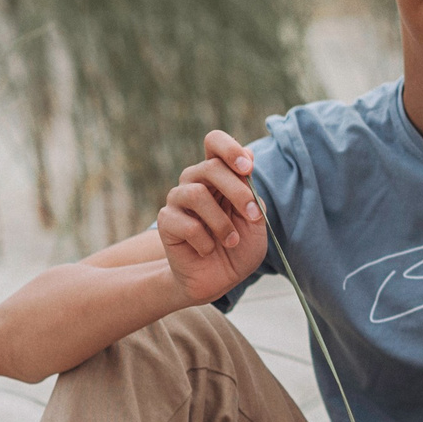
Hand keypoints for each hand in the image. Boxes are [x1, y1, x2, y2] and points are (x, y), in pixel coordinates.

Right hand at [157, 130, 268, 303]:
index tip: (247, 167)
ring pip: (196, 193)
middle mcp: (195, 181)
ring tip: (231, 241)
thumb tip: (249, 157)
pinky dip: (204, 241)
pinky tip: (208, 250)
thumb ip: (252, 193)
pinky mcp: (166, 221)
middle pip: (210, 167)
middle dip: (237, 191)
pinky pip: (186, 224)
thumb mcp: (255, 221)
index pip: (214, 142)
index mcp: (218, 175)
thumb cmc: (239, 247)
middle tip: (253, 216)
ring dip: (222, 222)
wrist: (218, 279)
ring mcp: (178, 200)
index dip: (229, 149)